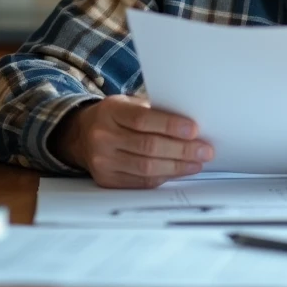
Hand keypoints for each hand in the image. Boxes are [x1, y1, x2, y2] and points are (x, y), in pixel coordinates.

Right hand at [54, 95, 213, 187]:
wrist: (82, 134)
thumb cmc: (116, 117)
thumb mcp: (129, 104)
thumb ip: (155, 112)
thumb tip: (191, 127)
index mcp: (110, 111)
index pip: (143, 119)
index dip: (170, 125)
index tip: (194, 129)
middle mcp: (103, 137)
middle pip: (148, 146)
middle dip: (182, 150)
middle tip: (204, 150)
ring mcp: (102, 161)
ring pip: (146, 168)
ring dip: (177, 167)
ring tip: (197, 163)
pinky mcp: (106, 180)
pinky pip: (141, 182)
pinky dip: (164, 177)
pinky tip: (179, 172)